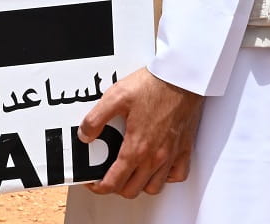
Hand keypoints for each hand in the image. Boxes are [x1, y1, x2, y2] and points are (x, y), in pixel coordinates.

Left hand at [77, 67, 204, 197]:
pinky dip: (166, 178)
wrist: (181, 79)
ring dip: (139, 185)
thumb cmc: (153, 86)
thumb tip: (85, 135)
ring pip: (154, 187)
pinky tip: (157, 168)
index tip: (93, 183)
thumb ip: (96, 119)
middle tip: (108, 176)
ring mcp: (170, 155)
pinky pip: (177, 175)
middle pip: (132, 189)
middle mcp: (154, 157)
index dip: (99, 187)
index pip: (115, 182)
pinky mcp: (184, 149)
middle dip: (116, 187)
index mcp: (136, 147)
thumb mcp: (115, 97)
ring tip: (130, 174)